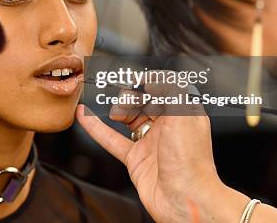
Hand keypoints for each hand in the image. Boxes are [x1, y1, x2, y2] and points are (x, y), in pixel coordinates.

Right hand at [76, 83, 234, 222]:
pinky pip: (112, 139)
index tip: (137, 78)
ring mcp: (150, 143)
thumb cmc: (192, 162)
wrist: (185, 199)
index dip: (150, 82)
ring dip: (117, 110)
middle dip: (132, 95)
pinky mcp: (135, 159)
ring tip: (113, 109)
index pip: (165, 89)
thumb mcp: (183, 115)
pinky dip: (96, 128)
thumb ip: (169, 90)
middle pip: (144, 102)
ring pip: (128, 119)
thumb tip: (152, 77)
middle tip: (122, 93)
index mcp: (183, 114)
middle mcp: (167, 128)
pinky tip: (85, 116)